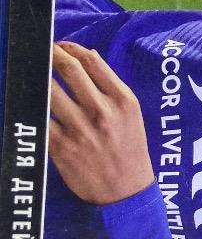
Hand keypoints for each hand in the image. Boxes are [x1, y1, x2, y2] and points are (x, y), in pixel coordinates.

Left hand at [49, 41, 154, 206]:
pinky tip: (32, 100)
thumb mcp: (132, 116)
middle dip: (51, 54)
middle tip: (43, 51)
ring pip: (48, 90)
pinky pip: (40, 118)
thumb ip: (112, 88)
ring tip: (35, 73)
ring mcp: (80, 129)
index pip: (93, 62)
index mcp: (123, 101)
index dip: (72, 48)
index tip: (62, 46)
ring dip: (38, 77)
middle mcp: (102, 112)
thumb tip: (90, 58)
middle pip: (68, 70)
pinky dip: (33, 105)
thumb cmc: (130, 151)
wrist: (125, 192)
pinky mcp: (60, 146)